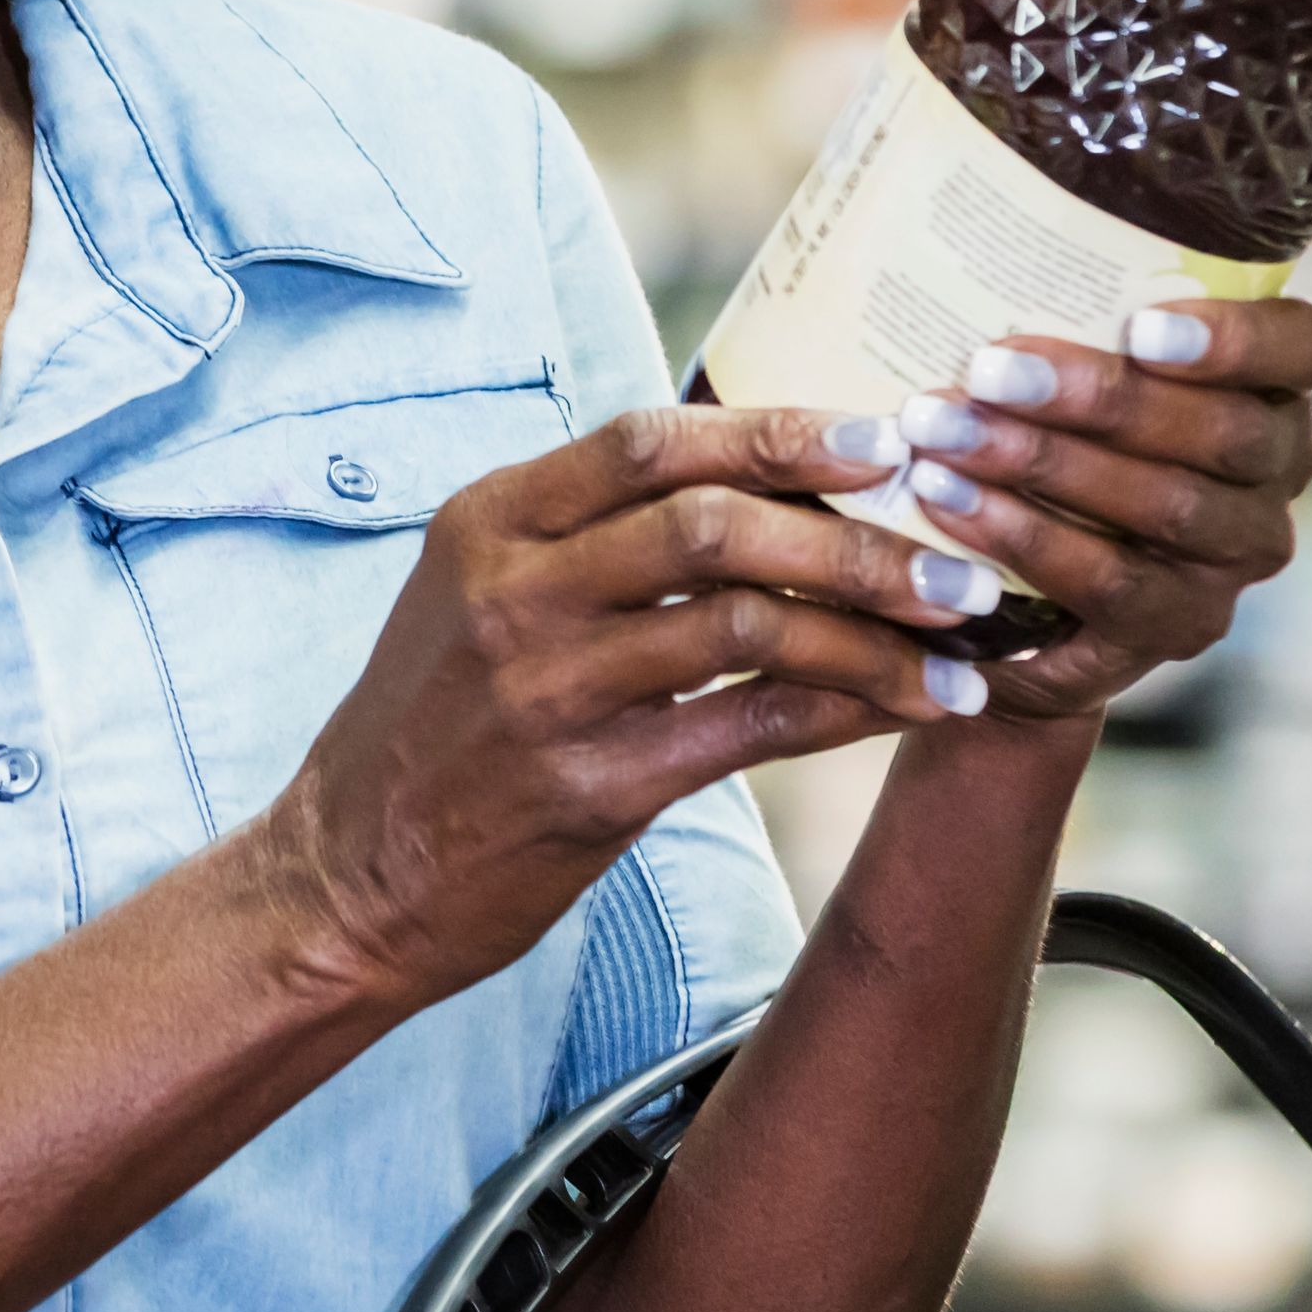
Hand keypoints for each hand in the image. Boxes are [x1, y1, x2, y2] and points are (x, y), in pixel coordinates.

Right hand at [257, 402, 1000, 1010]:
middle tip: (956, 554)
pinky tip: (909, 704)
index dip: (777, 434)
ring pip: (746, 627)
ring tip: (963, 638)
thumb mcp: (481, 592)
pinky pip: (748, 730)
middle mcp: (513, 594)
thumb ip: (593, 531)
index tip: (883, 440)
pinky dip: (845, 709)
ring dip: (873, 628)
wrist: (347, 876)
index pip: (650, 444)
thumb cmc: (440, 726)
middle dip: (854, 535)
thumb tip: (760, 473)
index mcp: (491, 521)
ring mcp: (548, 693)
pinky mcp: (588, 790)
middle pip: (712, 527)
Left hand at [896, 298, 1311, 720]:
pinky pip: (1115, 583)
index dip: (1238, 338)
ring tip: (947, 432)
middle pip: (1223, 433)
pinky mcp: (1183, 625)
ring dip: (1049, 466)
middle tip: (988, 368)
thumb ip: (1065, 290)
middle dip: (1100, 400)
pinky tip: (952, 502)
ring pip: (1169, 508)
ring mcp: (1237, 557)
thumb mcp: (1067, 348)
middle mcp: (1277, 474)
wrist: (1022, 580)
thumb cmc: (1041, 414)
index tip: (1140, 325)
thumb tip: (978, 178)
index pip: (1305, 347)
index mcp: (1276, 387)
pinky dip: (1028, 540)